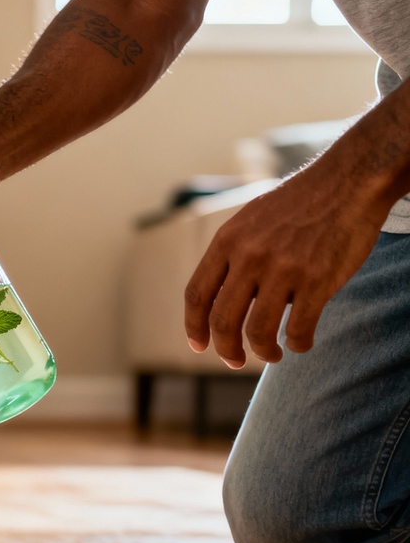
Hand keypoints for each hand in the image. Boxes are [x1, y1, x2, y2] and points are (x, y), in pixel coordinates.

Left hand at [183, 168, 385, 367]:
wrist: (347, 181)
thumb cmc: (298, 204)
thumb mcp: (250, 220)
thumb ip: (231, 255)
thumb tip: (217, 298)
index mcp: (227, 241)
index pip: (197, 295)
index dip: (194, 326)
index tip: (198, 346)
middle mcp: (250, 256)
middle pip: (222, 320)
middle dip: (225, 349)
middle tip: (234, 361)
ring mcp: (283, 269)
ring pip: (258, 331)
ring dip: (262, 352)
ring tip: (271, 354)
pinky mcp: (317, 280)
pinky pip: (298, 329)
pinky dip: (297, 344)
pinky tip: (300, 343)